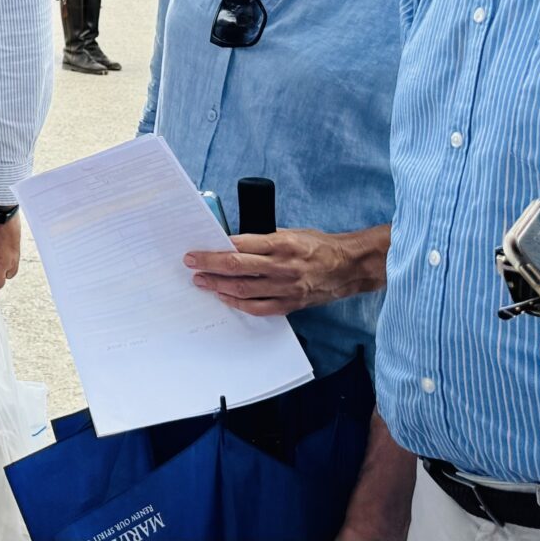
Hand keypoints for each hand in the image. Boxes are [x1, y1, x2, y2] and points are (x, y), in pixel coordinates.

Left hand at [184, 225, 387, 316]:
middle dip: (210, 266)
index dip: (216, 249)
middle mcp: (283, 266)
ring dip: (219, 286)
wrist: (348, 267)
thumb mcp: (291, 233)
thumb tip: (233, 242)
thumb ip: (264, 239)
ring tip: (202, 282)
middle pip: (238, 268)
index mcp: (282, 244)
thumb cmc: (317, 246)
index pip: (241, 245)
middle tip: (191, 264)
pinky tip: (225, 298)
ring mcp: (286, 288)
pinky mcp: (291, 304)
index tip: (198, 250)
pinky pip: (259, 308)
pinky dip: (239, 304)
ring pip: (245, 290)